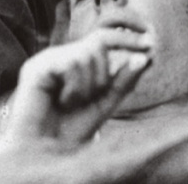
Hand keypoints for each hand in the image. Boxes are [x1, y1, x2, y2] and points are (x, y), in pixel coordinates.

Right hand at [6, 27, 150, 144]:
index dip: (126, 36)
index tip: (150, 42)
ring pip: (87, 55)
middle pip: (99, 41)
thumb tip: (146, 57)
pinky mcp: (36, 67)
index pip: (104, 36)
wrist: (46, 152)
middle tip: (92, 96)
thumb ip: (123, 81)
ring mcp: (48, 59)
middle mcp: (62, 55)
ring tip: (72, 103)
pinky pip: (70, 64)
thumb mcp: (105, 104)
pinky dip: (75, 90)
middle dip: (104, 73)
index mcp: (77, 61)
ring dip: (89, 86)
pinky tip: (61, 102)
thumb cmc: (72, 129)